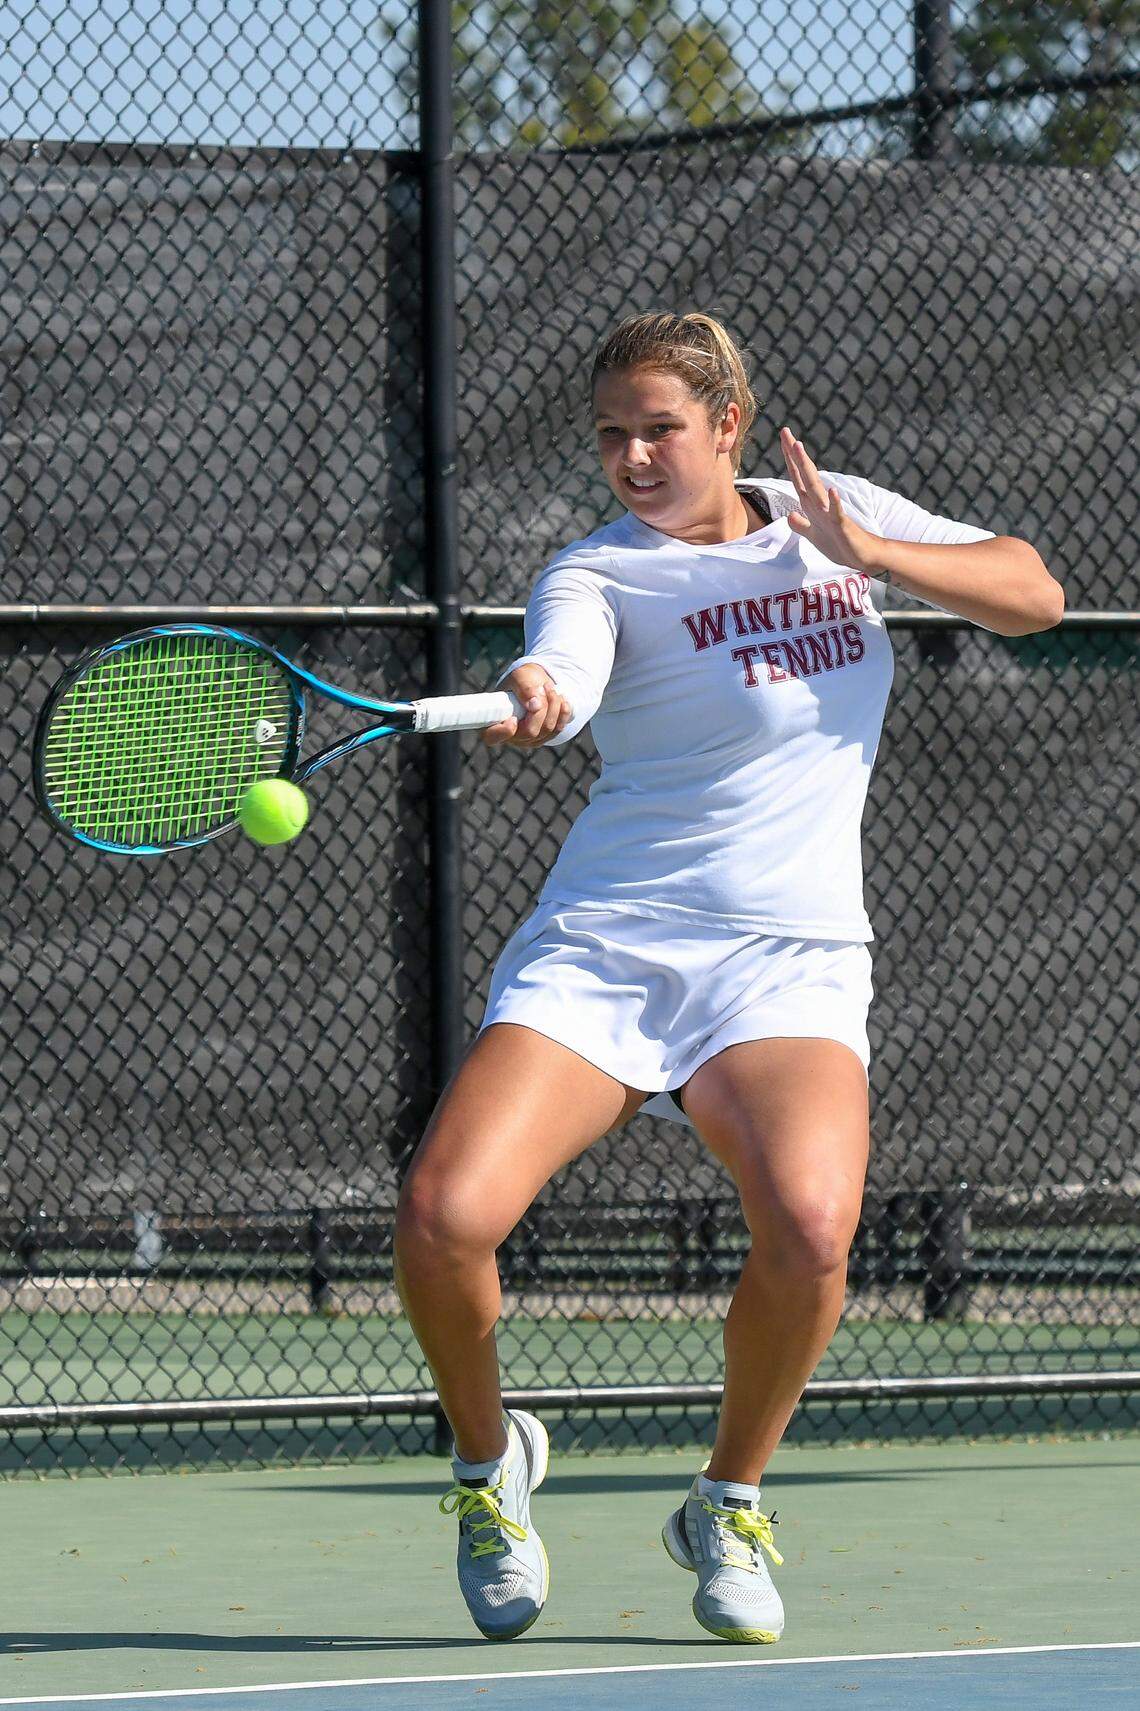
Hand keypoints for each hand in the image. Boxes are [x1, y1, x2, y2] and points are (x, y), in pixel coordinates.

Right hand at [482, 663, 573, 748]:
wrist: (537, 682)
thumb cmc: (522, 679)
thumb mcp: (521, 675)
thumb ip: (525, 688)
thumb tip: (535, 705)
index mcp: (493, 720)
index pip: (491, 736)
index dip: (503, 731)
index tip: (513, 719)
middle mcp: (509, 735)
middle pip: (529, 732)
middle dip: (542, 708)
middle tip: (544, 687)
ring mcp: (527, 739)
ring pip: (547, 730)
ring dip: (554, 705)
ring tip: (550, 687)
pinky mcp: (543, 738)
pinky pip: (557, 730)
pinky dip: (562, 713)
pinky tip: (561, 699)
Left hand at [781, 427, 882, 573]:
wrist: (863, 556)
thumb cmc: (840, 544)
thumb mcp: (814, 536)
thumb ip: (801, 525)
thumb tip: (790, 515)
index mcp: (812, 505)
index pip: (798, 478)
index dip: (789, 460)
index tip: (783, 438)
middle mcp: (821, 503)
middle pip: (804, 475)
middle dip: (794, 455)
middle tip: (786, 432)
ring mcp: (832, 513)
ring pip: (816, 488)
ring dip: (807, 469)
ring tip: (799, 448)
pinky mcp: (843, 526)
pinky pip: (838, 513)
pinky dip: (834, 503)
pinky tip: (832, 491)